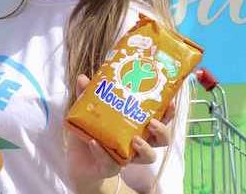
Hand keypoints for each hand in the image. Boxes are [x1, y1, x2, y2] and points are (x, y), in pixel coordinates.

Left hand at [65, 74, 176, 191]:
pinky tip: (95, 143)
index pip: (160, 118)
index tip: (170, 102)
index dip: (168, 112)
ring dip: (145, 148)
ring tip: (135, 140)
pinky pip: (111, 164)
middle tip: (153, 123)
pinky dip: (103, 153)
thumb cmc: (91, 132)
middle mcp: (137, 141)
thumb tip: (84, 78)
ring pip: (148, 157)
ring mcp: (127, 156)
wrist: (75, 160)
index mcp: (137, 125)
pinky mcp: (110, 167)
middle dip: (162, 131)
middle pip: (161, 139)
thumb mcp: (88, 110)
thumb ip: (87, 94)